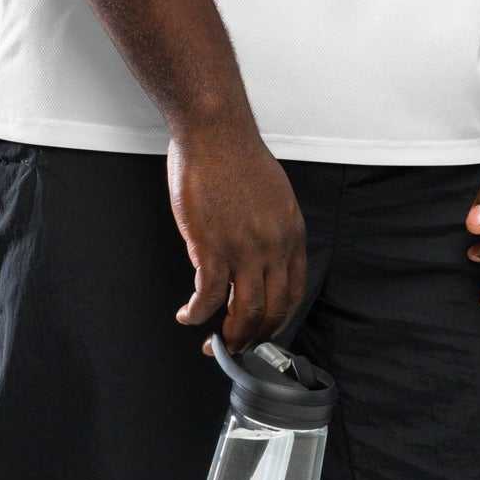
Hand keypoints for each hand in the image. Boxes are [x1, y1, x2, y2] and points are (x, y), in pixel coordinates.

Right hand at [168, 121, 307, 354]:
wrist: (215, 132)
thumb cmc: (236, 158)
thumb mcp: (274, 196)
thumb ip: (272, 229)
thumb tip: (260, 256)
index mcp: (291, 233)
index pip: (292, 292)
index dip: (276, 319)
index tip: (261, 330)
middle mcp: (274, 246)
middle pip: (271, 311)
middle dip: (253, 338)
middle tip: (235, 347)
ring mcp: (244, 249)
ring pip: (243, 313)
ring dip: (227, 336)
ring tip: (212, 342)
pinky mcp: (212, 247)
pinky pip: (207, 297)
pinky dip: (196, 314)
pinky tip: (186, 315)